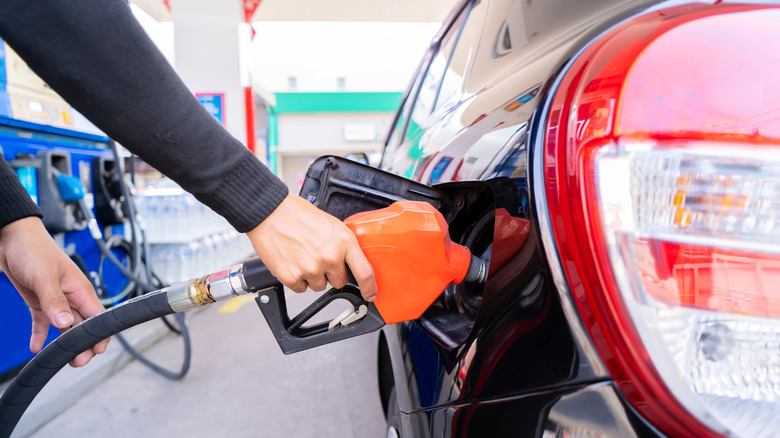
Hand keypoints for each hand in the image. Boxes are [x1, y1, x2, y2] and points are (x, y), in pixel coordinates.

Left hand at [0, 217, 108, 366]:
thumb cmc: (33, 250)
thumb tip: (65, 324)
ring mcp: (56, 300)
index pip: (97, 318)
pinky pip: (44, 323)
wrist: (11, 238)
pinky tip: (36, 347)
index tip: (94, 352)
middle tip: (76, 362)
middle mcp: (72, 297)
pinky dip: (41, 335)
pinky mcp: (40, 301)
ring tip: (59, 360)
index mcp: (80, 289)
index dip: (99, 336)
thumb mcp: (44, 276)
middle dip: (81, 346)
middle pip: (83, 326)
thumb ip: (55, 301)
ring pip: (65, 327)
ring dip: (63, 343)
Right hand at [246, 194, 377, 299]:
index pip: (364, 272)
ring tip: (303, 255)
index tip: (371, 294)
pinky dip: (297, 278)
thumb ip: (342, 243)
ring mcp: (311, 269)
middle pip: (339, 281)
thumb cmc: (297, 214)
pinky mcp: (292, 277)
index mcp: (343, 241)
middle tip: (318, 256)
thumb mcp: (331, 224)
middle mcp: (330, 257)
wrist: (270, 212)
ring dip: (313, 276)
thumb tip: (348, 260)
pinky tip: (293, 261)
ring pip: (319, 285)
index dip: (370, 287)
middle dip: (331, 273)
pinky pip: (301, 288)